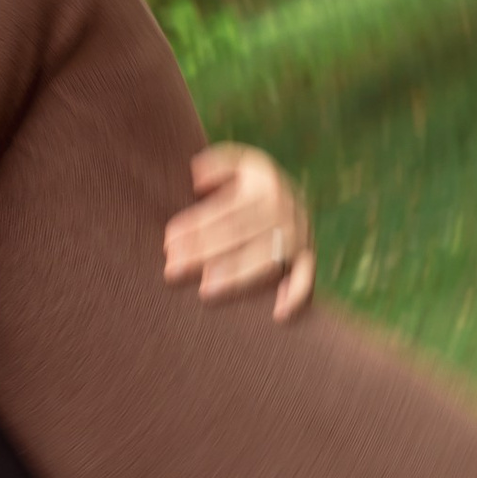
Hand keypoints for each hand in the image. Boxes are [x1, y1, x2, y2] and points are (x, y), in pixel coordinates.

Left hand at [161, 144, 314, 318]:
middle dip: (204, 252)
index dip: (197, 226)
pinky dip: (297, 295)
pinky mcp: (308, 256)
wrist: (297, 196)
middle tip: (173, 269)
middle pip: (239, 235)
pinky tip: (278, 314)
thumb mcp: (242, 163)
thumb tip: (197, 176)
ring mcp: (298, 236)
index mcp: (266, 187)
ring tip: (206, 290)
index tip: (168, 241)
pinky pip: (306, 277)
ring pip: (265, 259)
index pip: (225, 211)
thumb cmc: (254, 185)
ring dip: (237, 275)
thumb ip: (220, 163)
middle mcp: (285, 211)